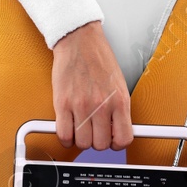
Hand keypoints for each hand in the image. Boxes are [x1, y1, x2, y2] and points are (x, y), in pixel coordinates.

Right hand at [51, 22, 132, 150]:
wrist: (79, 41)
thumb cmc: (98, 59)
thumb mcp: (118, 84)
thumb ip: (118, 109)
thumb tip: (116, 130)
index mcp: (119, 100)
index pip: (123, 139)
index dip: (116, 143)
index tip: (111, 138)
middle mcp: (101, 105)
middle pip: (100, 144)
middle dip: (96, 140)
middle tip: (94, 130)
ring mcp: (81, 105)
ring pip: (82, 143)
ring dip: (80, 139)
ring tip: (80, 127)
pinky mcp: (63, 103)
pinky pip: (64, 135)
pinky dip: (66, 137)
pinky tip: (68, 128)